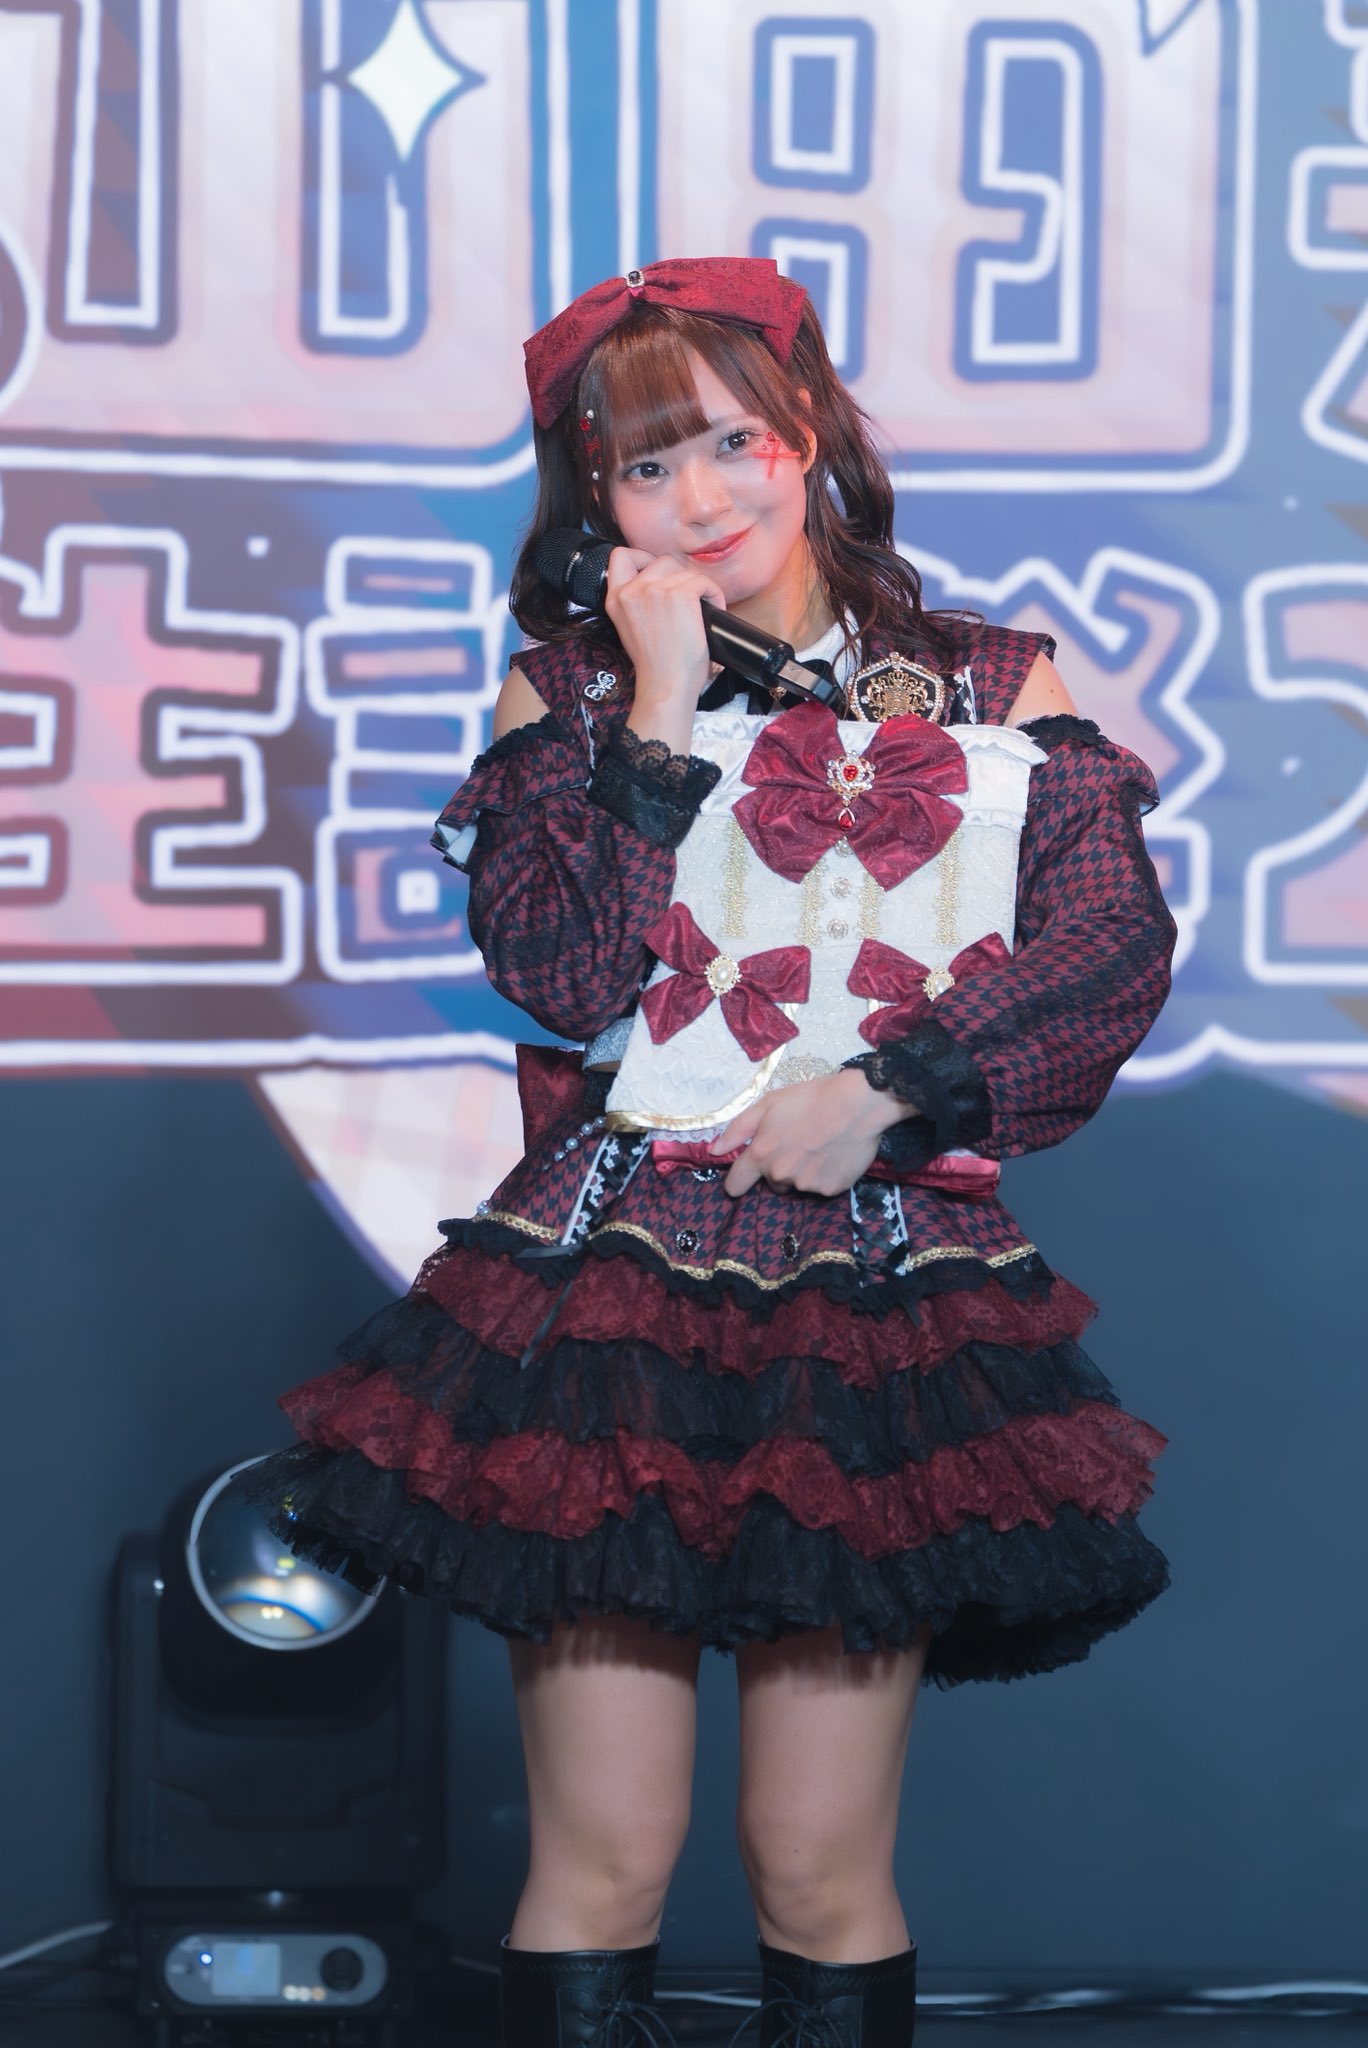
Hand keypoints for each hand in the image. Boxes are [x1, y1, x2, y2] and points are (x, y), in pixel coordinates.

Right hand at [604, 547, 726, 717]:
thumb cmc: (655, 665)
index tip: (657, 573)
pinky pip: (704, 581)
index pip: (620, 556)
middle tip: (688, 599)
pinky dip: (714, 594)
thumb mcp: (630, 629)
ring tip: (702, 608)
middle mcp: (632, 590)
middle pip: (662, 561)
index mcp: (616, 599)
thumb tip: (660, 587)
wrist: (666, 685)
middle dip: (678, 577)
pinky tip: (713, 610)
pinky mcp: (681, 594)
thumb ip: (636, 604)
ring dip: (698, 586)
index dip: (641, 557)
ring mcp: (656, 590)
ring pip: (685, 570)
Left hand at [710, 1067, 912, 1198]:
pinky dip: (825, 1175)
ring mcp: (806, 1185)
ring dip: (802, 1172)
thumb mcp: (768, 1104)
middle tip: (797, 1144)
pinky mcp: (830, 1190)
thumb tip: (715, 1151)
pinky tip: (834, 1154)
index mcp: (760, 1155)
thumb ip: (737, 1130)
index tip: (746, 1176)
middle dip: (778, 1168)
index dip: (738, 1181)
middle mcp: (780, 1175)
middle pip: (771, 1183)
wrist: (857, 1104)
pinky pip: (821, 1186)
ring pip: (797, 1185)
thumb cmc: (810, 1098)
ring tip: (818, 1146)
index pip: (736, 1184)